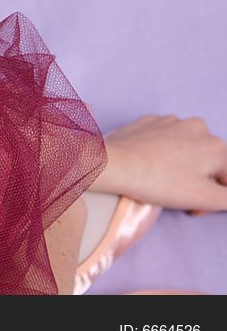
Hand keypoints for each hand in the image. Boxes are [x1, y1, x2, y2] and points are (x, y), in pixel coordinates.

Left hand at [94, 114, 226, 212]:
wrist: (114, 164)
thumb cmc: (159, 182)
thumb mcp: (205, 197)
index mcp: (216, 146)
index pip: (226, 177)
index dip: (214, 197)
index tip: (194, 209)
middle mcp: (197, 127)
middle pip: (207, 160)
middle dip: (198, 180)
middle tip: (177, 196)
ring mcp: (171, 121)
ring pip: (185, 148)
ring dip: (180, 165)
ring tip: (161, 179)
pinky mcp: (148, 121)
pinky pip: (163, 139)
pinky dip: (161, 151)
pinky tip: (148, 164)